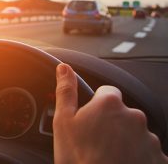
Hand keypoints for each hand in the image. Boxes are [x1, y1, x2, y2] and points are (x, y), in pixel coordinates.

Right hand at [53, 63, 167, 163]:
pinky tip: (121, 163)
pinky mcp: (158, 158)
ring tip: (108, 156)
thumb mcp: (64, 121)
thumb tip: (64, 68)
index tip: (91, 120)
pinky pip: (146, 151)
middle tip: (96, 141)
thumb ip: (66, 90)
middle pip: (122, 113)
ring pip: (134, 132)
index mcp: (110, 104)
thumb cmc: (79, 158)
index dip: (97, 105)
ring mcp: (149, 138)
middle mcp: (134, 116)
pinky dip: (137, 156)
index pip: (107, 92)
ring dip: (125, 140)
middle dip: (111, 123)